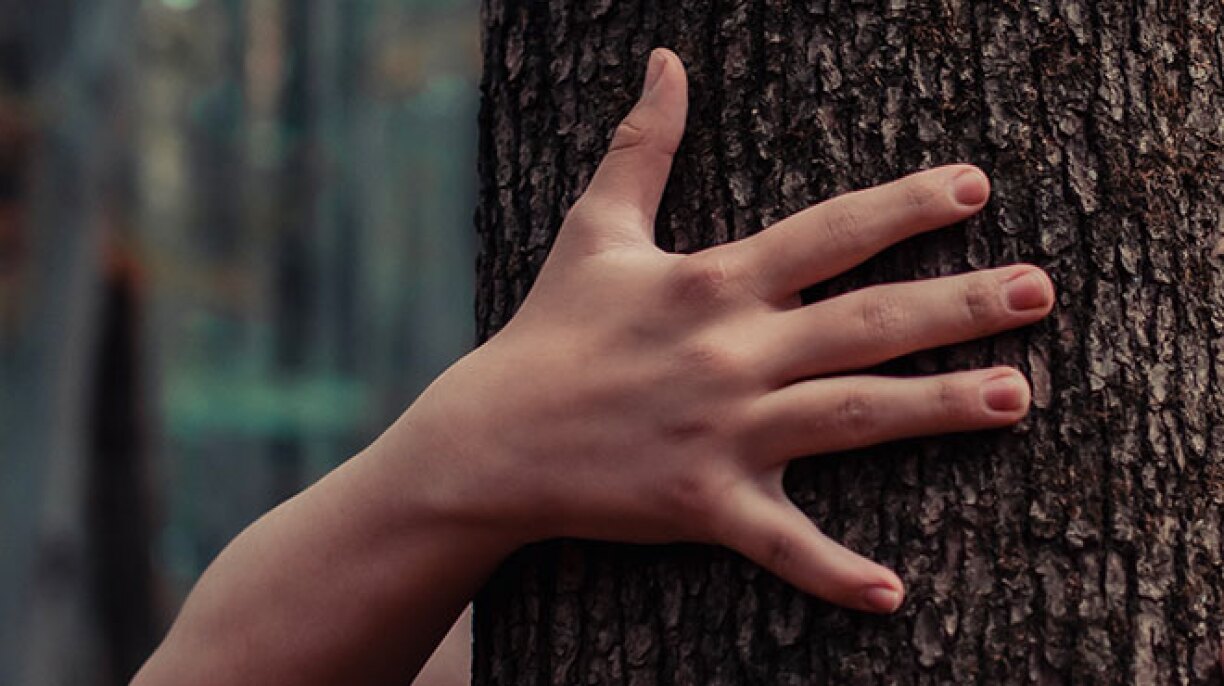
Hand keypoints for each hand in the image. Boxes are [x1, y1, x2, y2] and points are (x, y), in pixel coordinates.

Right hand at [393, 48, 1053, 614]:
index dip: (904, 208)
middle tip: (1039, 291)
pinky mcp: (703, 505)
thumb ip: (644, 145)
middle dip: (957, 304)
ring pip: (849, 417)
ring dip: (936, 409)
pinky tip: (893, 593)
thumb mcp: (596, 229)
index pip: (826, 235)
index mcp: (711, 283)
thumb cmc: (550, 330)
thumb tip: (664, 61)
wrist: (492, 439)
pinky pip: (779, 541)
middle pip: (864, 323)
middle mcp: (730, 353)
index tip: (977, 190)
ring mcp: (721, 432)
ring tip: (1017, 396)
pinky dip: (832, 571)